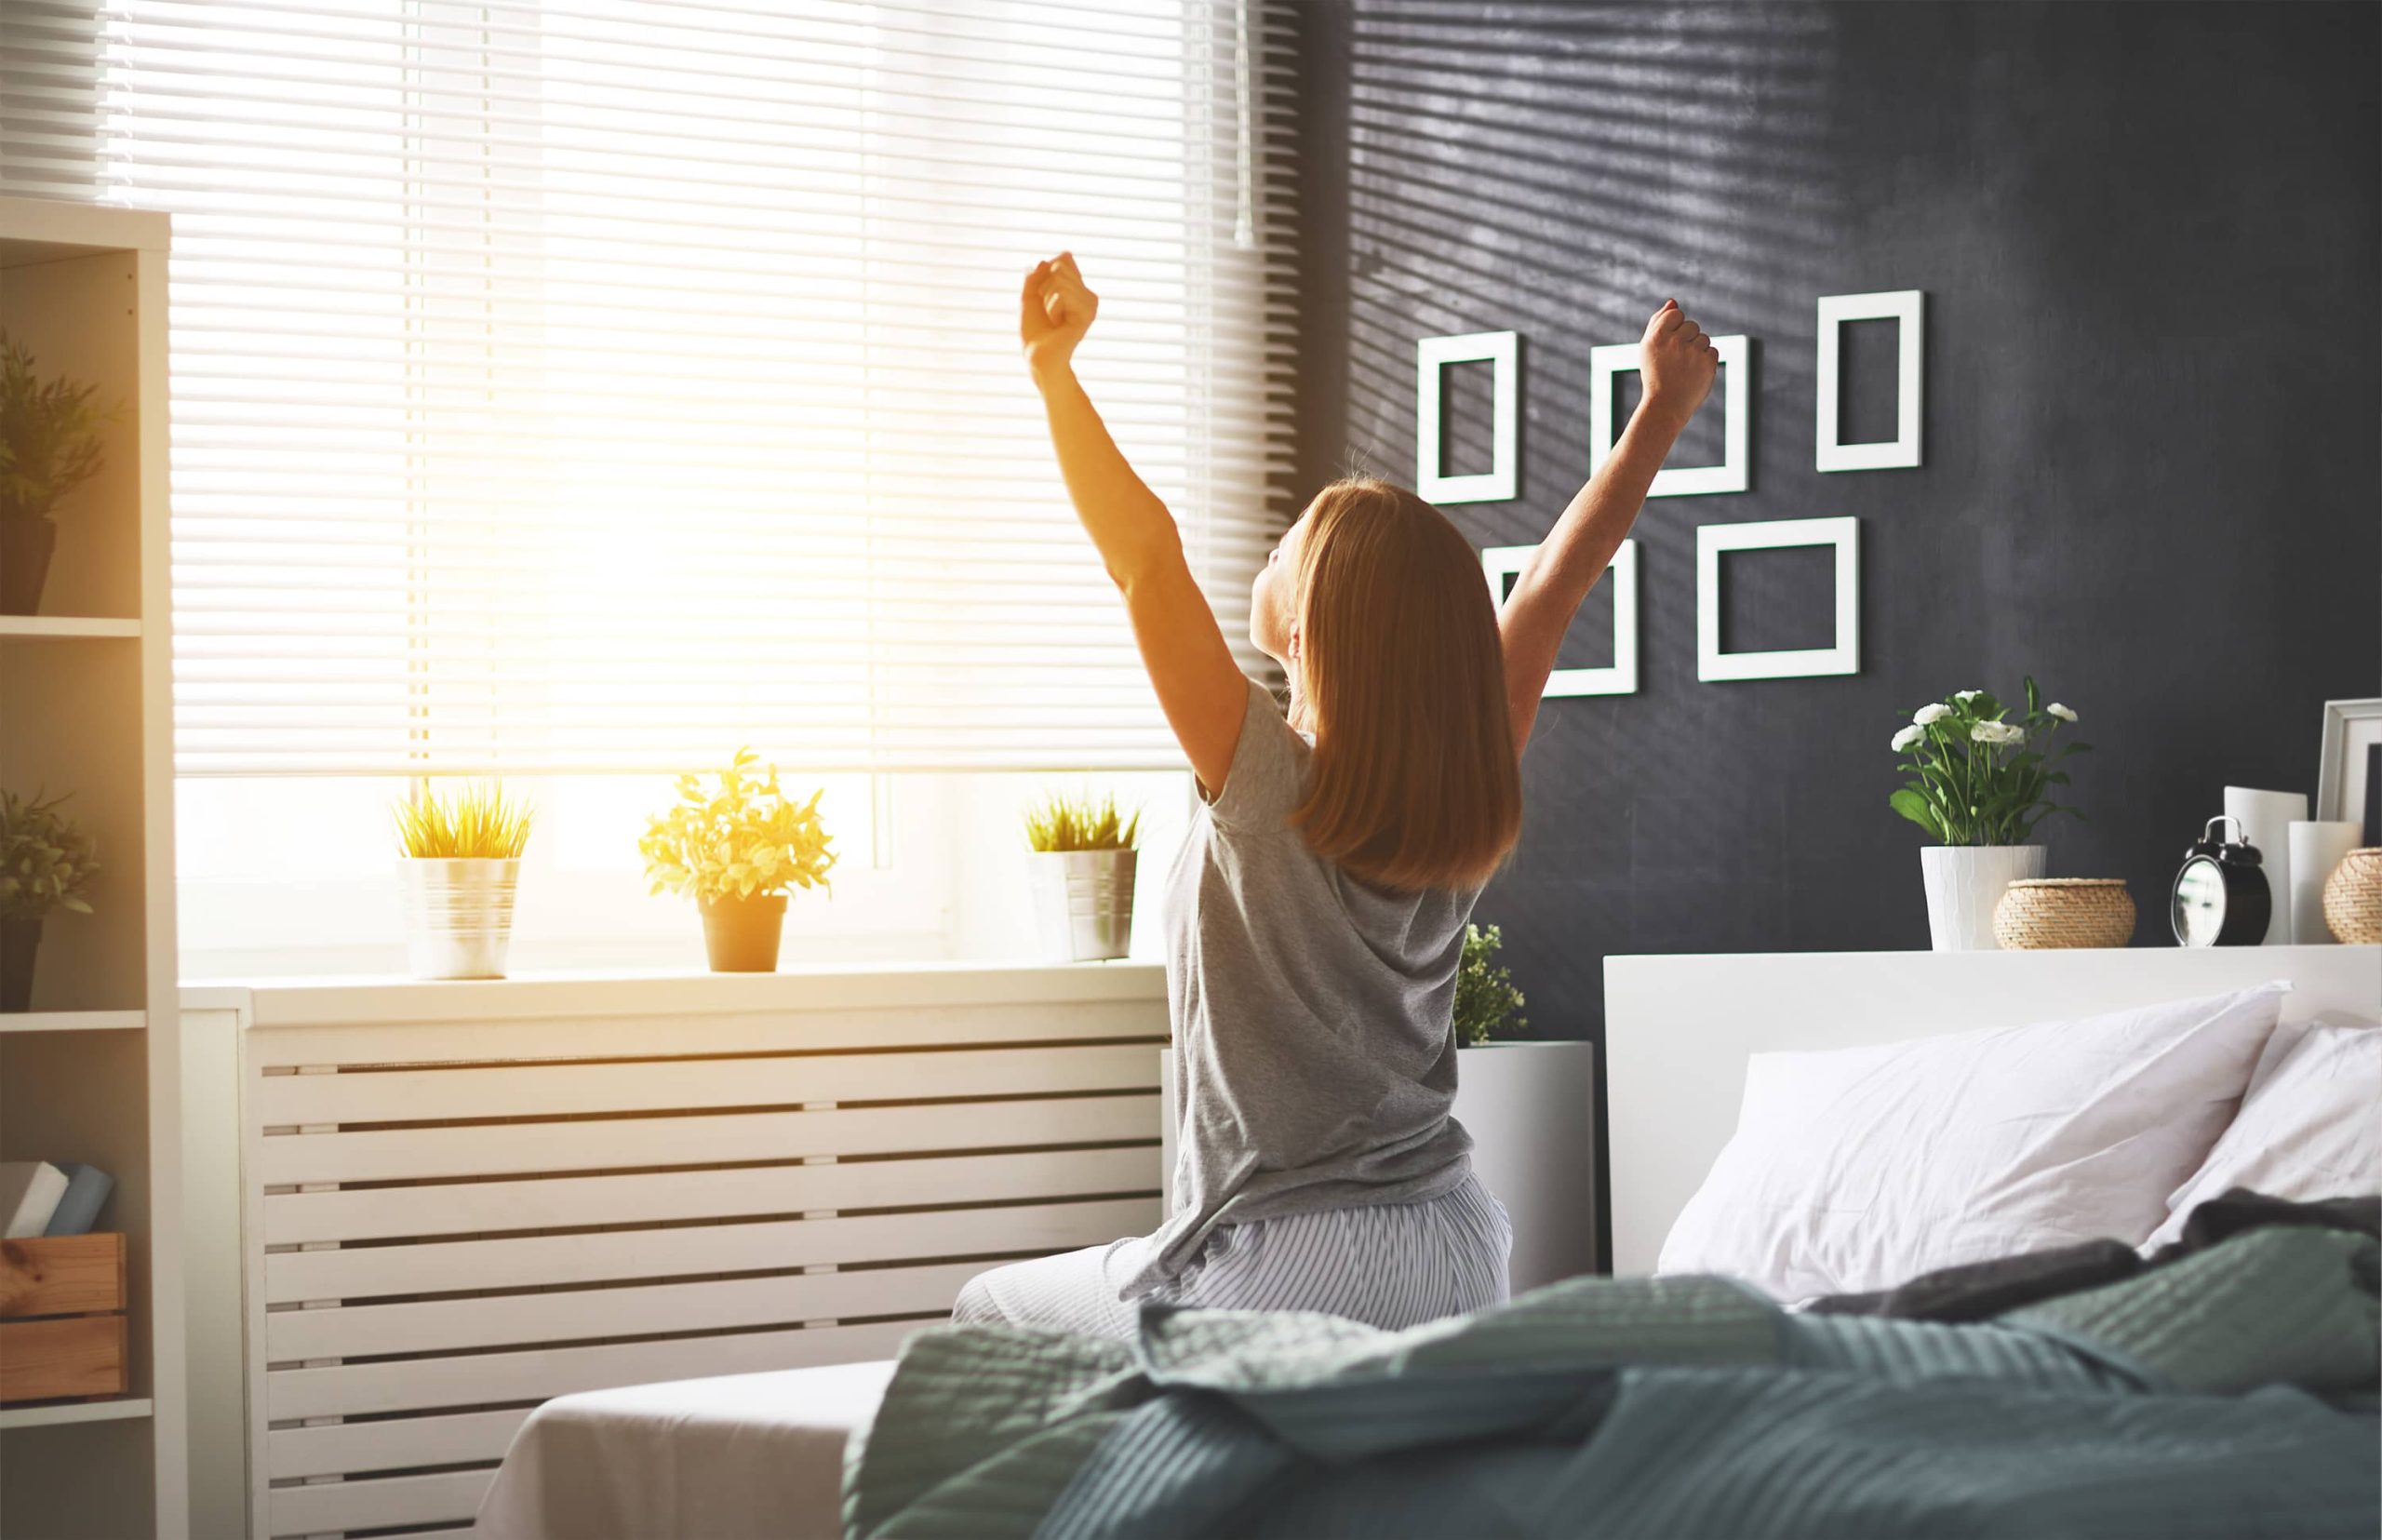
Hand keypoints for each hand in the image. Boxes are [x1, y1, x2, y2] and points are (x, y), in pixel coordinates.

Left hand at [1021, 251, 1097, 377]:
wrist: (1038, 356)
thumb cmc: (1034, 331)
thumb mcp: (1029, 296)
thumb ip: (1035, 277)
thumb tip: (1045, 261)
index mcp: (1077, 288)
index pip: (1063, 259)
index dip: (1044, 277)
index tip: (1044, 299)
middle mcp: (1087, 294)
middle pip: (1060, 266)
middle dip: (1044, 287)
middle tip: (1048, 311)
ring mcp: (1090, 303)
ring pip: (1060, 279)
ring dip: (1047, 300)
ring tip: (1053, 319)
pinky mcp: (1088, 313)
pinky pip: (1062, 294)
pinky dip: (1052, 308)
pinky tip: (1058, 324)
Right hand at [1639, 299, 1718, 426]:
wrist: (1664, 406)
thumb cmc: (1655, 374)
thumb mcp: (1649, 347)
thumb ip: (1658, 321)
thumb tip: (1673, 301)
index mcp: (1656, 336)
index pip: (1676, 313)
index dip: (1674, 328)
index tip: (1668, 345)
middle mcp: (1674, 342)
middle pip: (1692, 325)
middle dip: (1687, 339)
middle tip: (1675, 361)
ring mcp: (1691, 353)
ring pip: (1703, 338)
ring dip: (1697, 350)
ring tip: (1684, 368)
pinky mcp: (1707, 363)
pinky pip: (1712, 351)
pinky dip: (1706, 361)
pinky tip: (1694, 373)